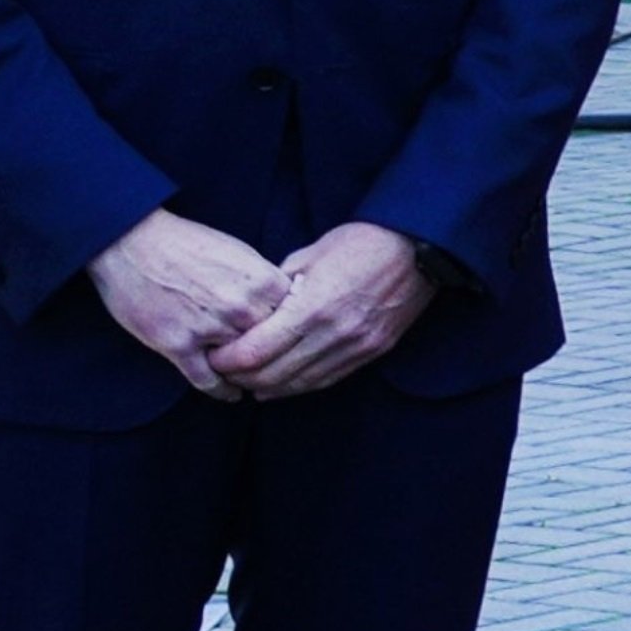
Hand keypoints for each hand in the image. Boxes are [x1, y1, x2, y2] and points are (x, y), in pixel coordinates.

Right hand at [86, 211, 290, 401]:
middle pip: (272, 346)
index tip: (293, 340)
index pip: (294, 318)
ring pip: (242, 366)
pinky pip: (208, 381)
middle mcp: (240, 307)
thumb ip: (263, 280)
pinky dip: (222, 391)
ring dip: (247, 375)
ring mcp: (209, 327)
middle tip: (276, 368)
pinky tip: (231, 393)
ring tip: (253, 380)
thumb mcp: (237, 251)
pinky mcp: (178, 345)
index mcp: (261, 280)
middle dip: (273, 357)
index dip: (294, 330)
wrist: (131, 241)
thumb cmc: (186, 242)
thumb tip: (287, 301)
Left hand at [205, 221, 437, 399]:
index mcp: (312, 306)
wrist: (416, 249)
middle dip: (242, 378)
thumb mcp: (311, 253)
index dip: (229, 360)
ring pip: (301, 383)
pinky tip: (281, 386)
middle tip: (223, 373)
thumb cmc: (361, 242)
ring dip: (269, 388)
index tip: (213, 356)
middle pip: (274, 374)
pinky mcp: (371, 352)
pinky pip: (328, 380)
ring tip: (247, 384)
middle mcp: (333, 334)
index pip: (257, 350)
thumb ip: (280, 284)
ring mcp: (355, 347)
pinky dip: (299, 386)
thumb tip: (257, 304)